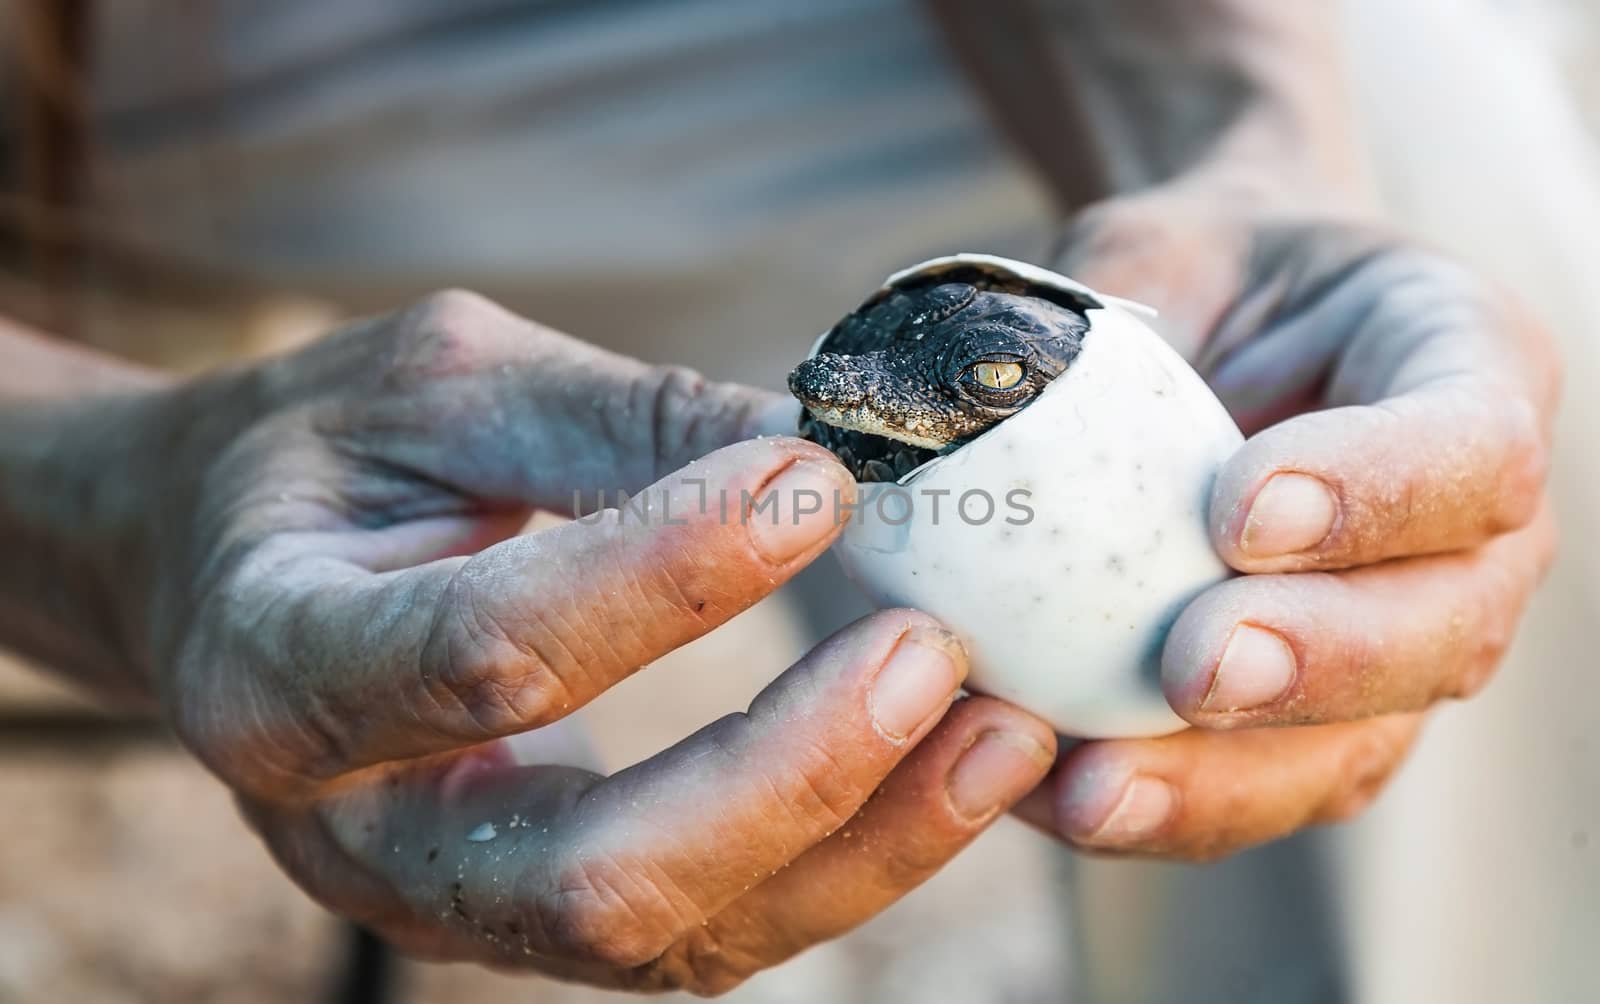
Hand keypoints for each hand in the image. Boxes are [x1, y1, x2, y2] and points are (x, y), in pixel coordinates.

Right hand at [85, 292, 1055, 989]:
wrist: (224, 572)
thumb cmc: (321, 459)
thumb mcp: (438, 387)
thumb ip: (619, 421)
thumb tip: (825, 445)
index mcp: (281, 666)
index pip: (486, 654)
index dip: (661, 575)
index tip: (816, 479)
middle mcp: (359, 834)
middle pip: (594, 874)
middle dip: (786, 776)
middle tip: (930, 653)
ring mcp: (456, 901)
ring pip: (674, 936)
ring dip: (856, 845)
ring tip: (1003, 731)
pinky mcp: (540, 917)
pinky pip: (707, 929)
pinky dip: (843, 861)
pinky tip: (946, 767)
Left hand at [1014, 181, 1559, 859]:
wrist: (1219, 335)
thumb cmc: (1196, 276)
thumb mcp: (1156, 248)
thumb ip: (1094, 314)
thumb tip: (948, 397)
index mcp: (1465, 372)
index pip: (1469, 447)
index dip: (1372, 491)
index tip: (1239, 509)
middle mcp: (1468, 533)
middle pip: (1443, 629)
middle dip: (1318, 662)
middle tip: (1193, 666)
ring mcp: (1402, 642)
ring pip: (1355, 747)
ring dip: (1227, 780)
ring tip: (1101, 789)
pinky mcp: (1316, 724)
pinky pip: (1259, 789)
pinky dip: (1160, 807)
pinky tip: (1053, 799)